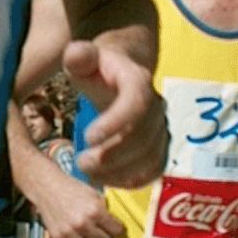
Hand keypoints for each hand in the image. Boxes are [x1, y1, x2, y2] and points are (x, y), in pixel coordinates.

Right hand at [29, 170, 122, 237]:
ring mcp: (69, 232)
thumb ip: (105, 210)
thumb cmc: (71, 188)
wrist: (47, 186)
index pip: (117, 230)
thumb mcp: (93, 194)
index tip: (115, 227)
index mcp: (94, 210)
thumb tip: (116, 225)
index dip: (118, 229)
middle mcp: (83, 223)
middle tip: (103, 233)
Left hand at [63, 39, 166, 188]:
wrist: (121, 76)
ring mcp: (161, 128)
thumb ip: (79, 56)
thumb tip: (76, 55)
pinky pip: (154, 170)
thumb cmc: (97, 68)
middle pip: (143, 136)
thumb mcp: (83, 57)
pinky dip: (133, 181)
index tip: (87, 138)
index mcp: (137, 81)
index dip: (115, 122)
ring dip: (120, 172)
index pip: (135, 102)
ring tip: (89, 175)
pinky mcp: (159, 147)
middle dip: (113, 155)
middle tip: (82, 163)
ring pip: (150, 157)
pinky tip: (108, 181)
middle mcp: (156, 106)